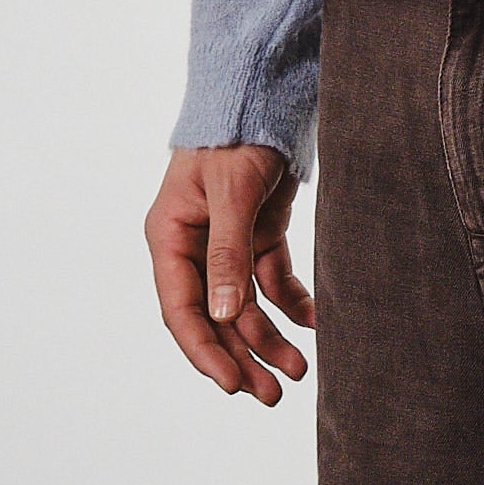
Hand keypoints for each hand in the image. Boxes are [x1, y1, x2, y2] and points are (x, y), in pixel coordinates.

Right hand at [145, 143, 314, 403]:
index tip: (231, 385)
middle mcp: (194, 247)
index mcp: (170, 238)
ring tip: (298, 371)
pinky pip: (272, 280)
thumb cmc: (235, 134)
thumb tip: (225, 318)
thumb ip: (227, 253)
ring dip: (269, 338)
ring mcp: (227, 243)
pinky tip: (313, 322)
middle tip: (273, 394)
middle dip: (242, 357)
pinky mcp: (259, 234)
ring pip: (245, 306)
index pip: (181, 310)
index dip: (205, 351)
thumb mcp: (231, 192)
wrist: (265, 90)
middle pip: (216, 317)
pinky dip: (292, 302)